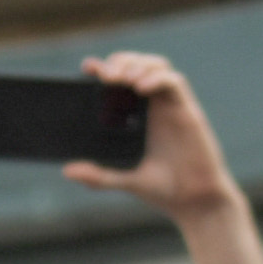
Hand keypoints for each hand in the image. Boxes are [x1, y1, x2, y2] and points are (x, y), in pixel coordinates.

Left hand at [57, 50, 238, 220]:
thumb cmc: (163, 189)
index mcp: (135, 116)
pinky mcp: (187, 110)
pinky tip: (141, 89)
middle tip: (106, 75)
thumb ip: (98, 176)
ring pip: (156, 66)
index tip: (87, 68)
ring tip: (122, 79)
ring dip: (138, 64)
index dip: (104, 68)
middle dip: (120, 62)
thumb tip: (67, 170)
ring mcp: (170, 106)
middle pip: (136, 64)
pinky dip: (157, 79)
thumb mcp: (125, 181)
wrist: (194, 201)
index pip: (119, 80)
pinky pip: (173, 82)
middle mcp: (152, 106)